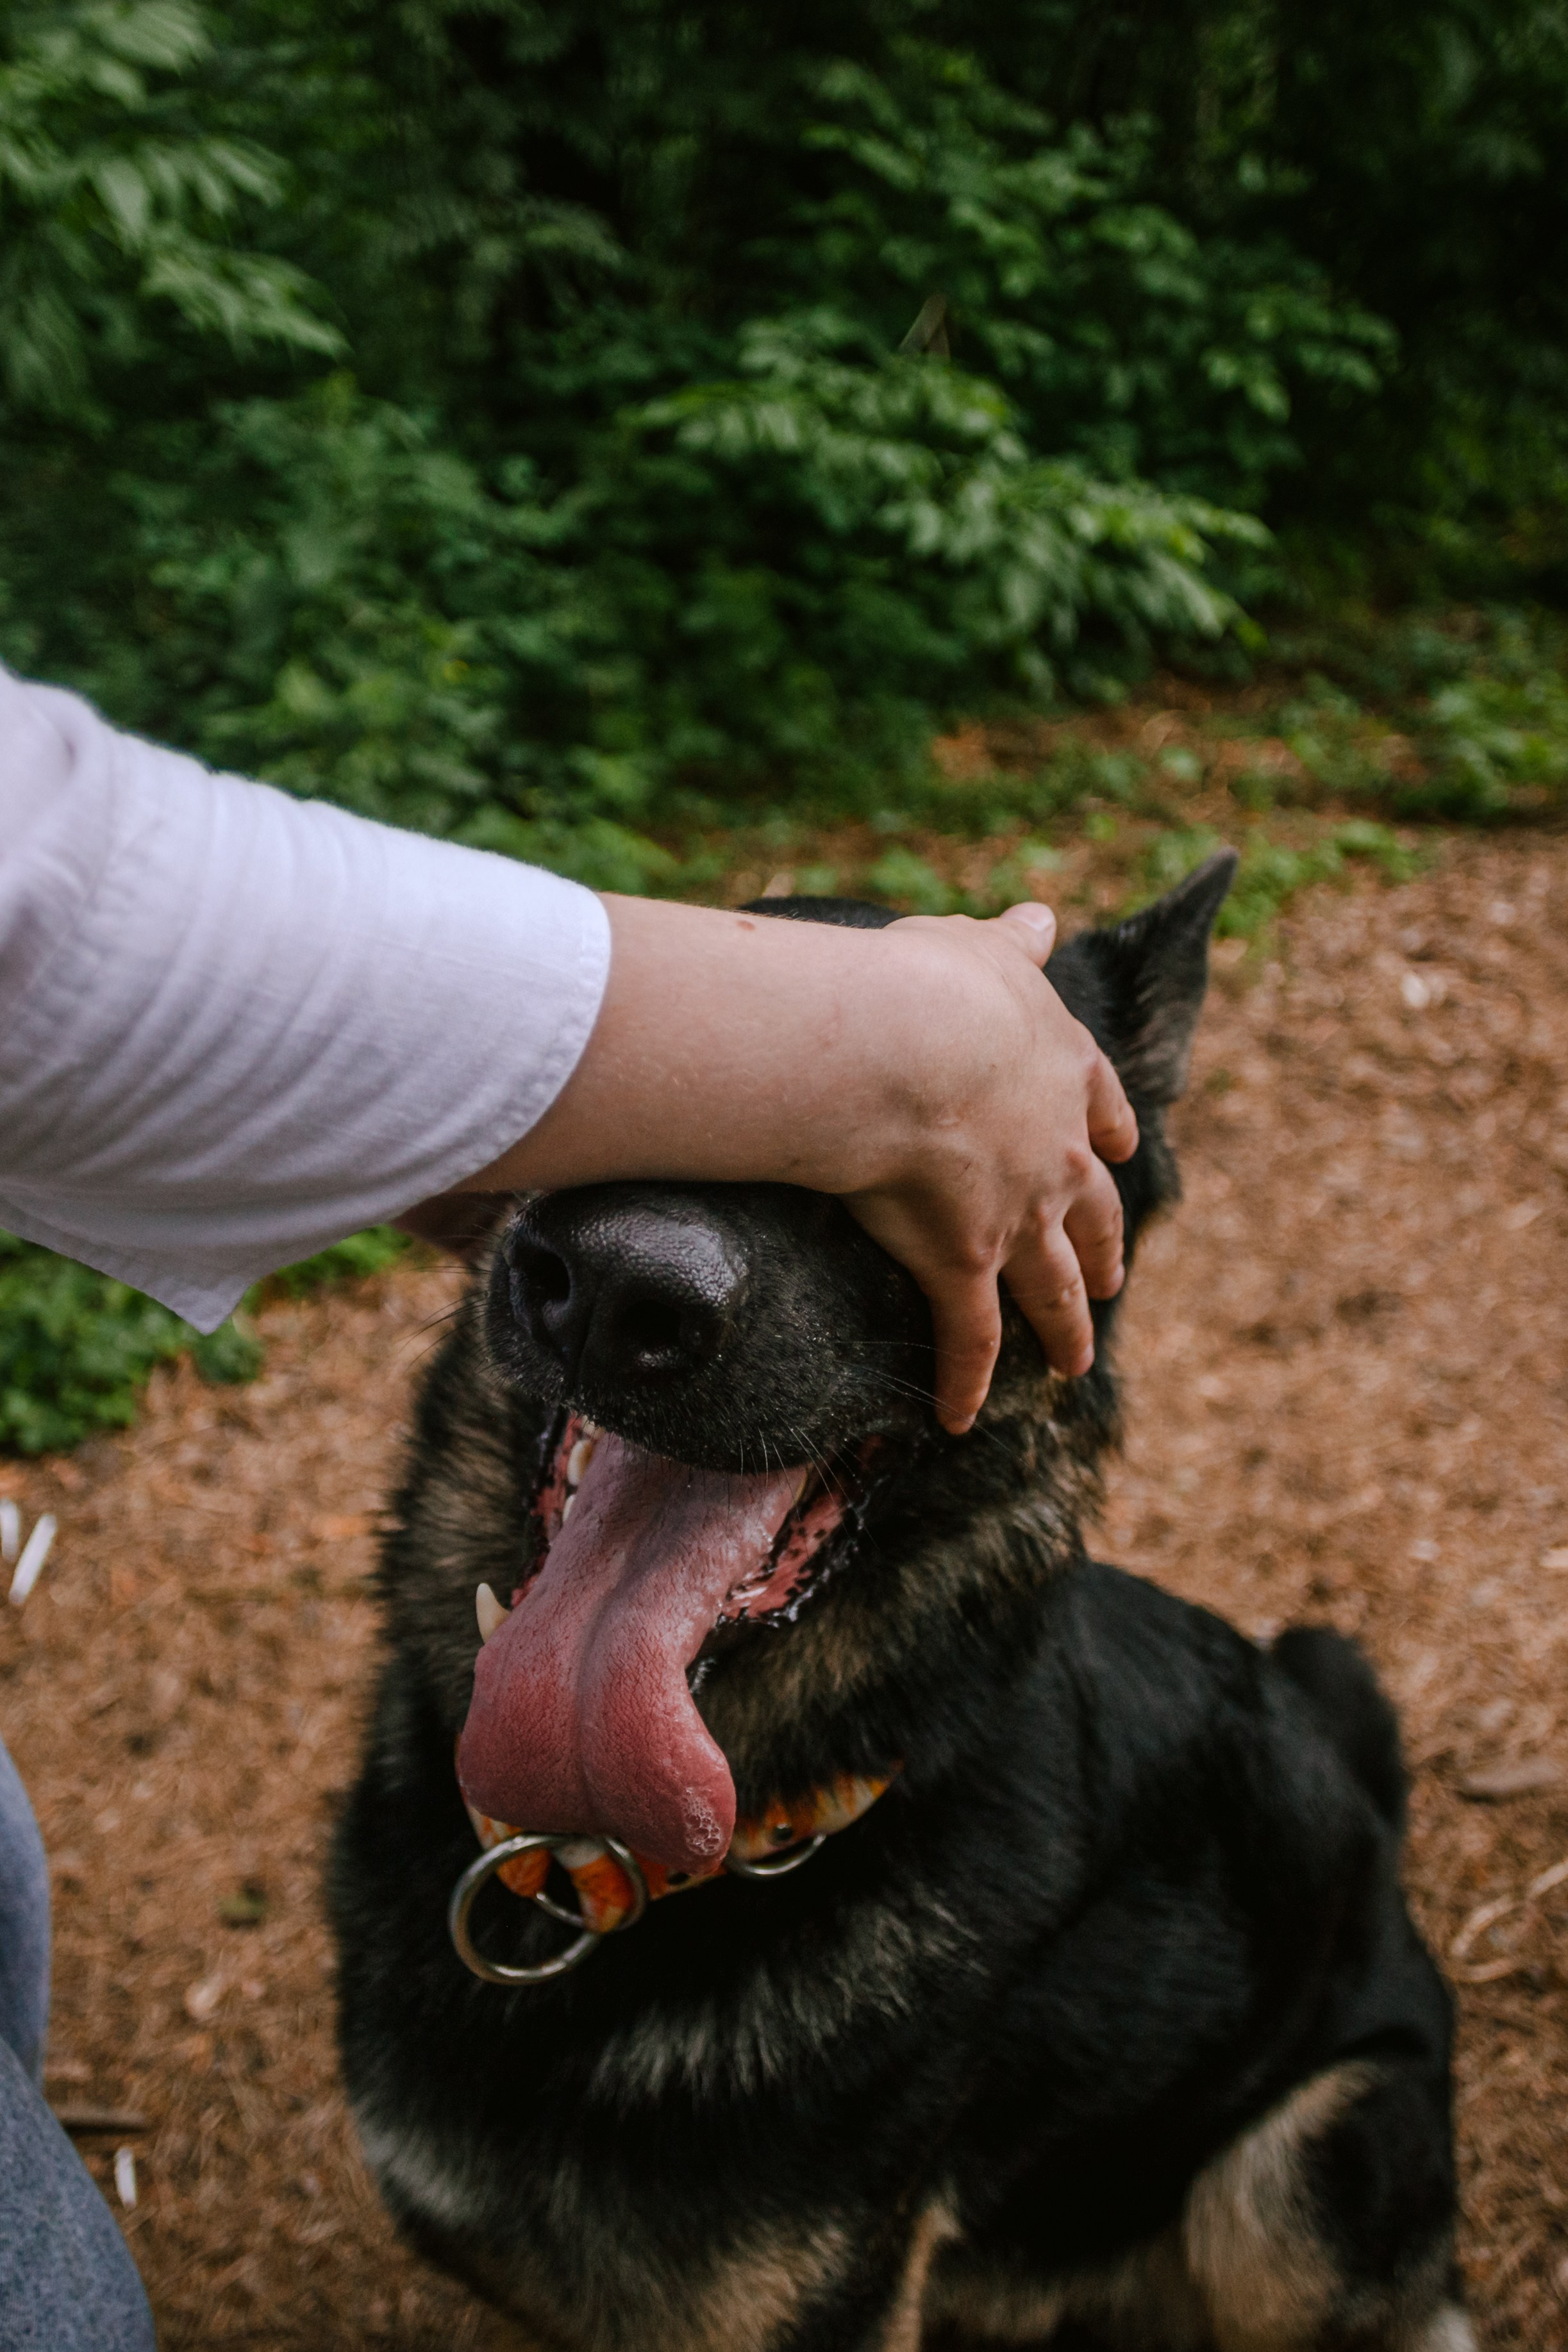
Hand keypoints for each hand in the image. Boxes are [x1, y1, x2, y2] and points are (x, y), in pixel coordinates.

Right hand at [456, 893, 1136, 1433]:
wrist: (901, 1045)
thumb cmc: (925, 983)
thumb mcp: (976, 945)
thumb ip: (1009, 941)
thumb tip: (1041, 917)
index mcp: (1057, 1068)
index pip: (1097, 1105)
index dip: (1112, 1131)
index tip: (1128, 1152)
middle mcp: (1053, 1149)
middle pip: (1092, 1210)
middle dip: (1103, 1245)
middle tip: (1115, 1276)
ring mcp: (1017, 1213)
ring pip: (1054, 1284)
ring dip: (1066, 1328)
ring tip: (1075, 1364)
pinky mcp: (966, 1263)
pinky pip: (970, 1339)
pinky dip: (967, 1381)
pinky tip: (959, 1419)